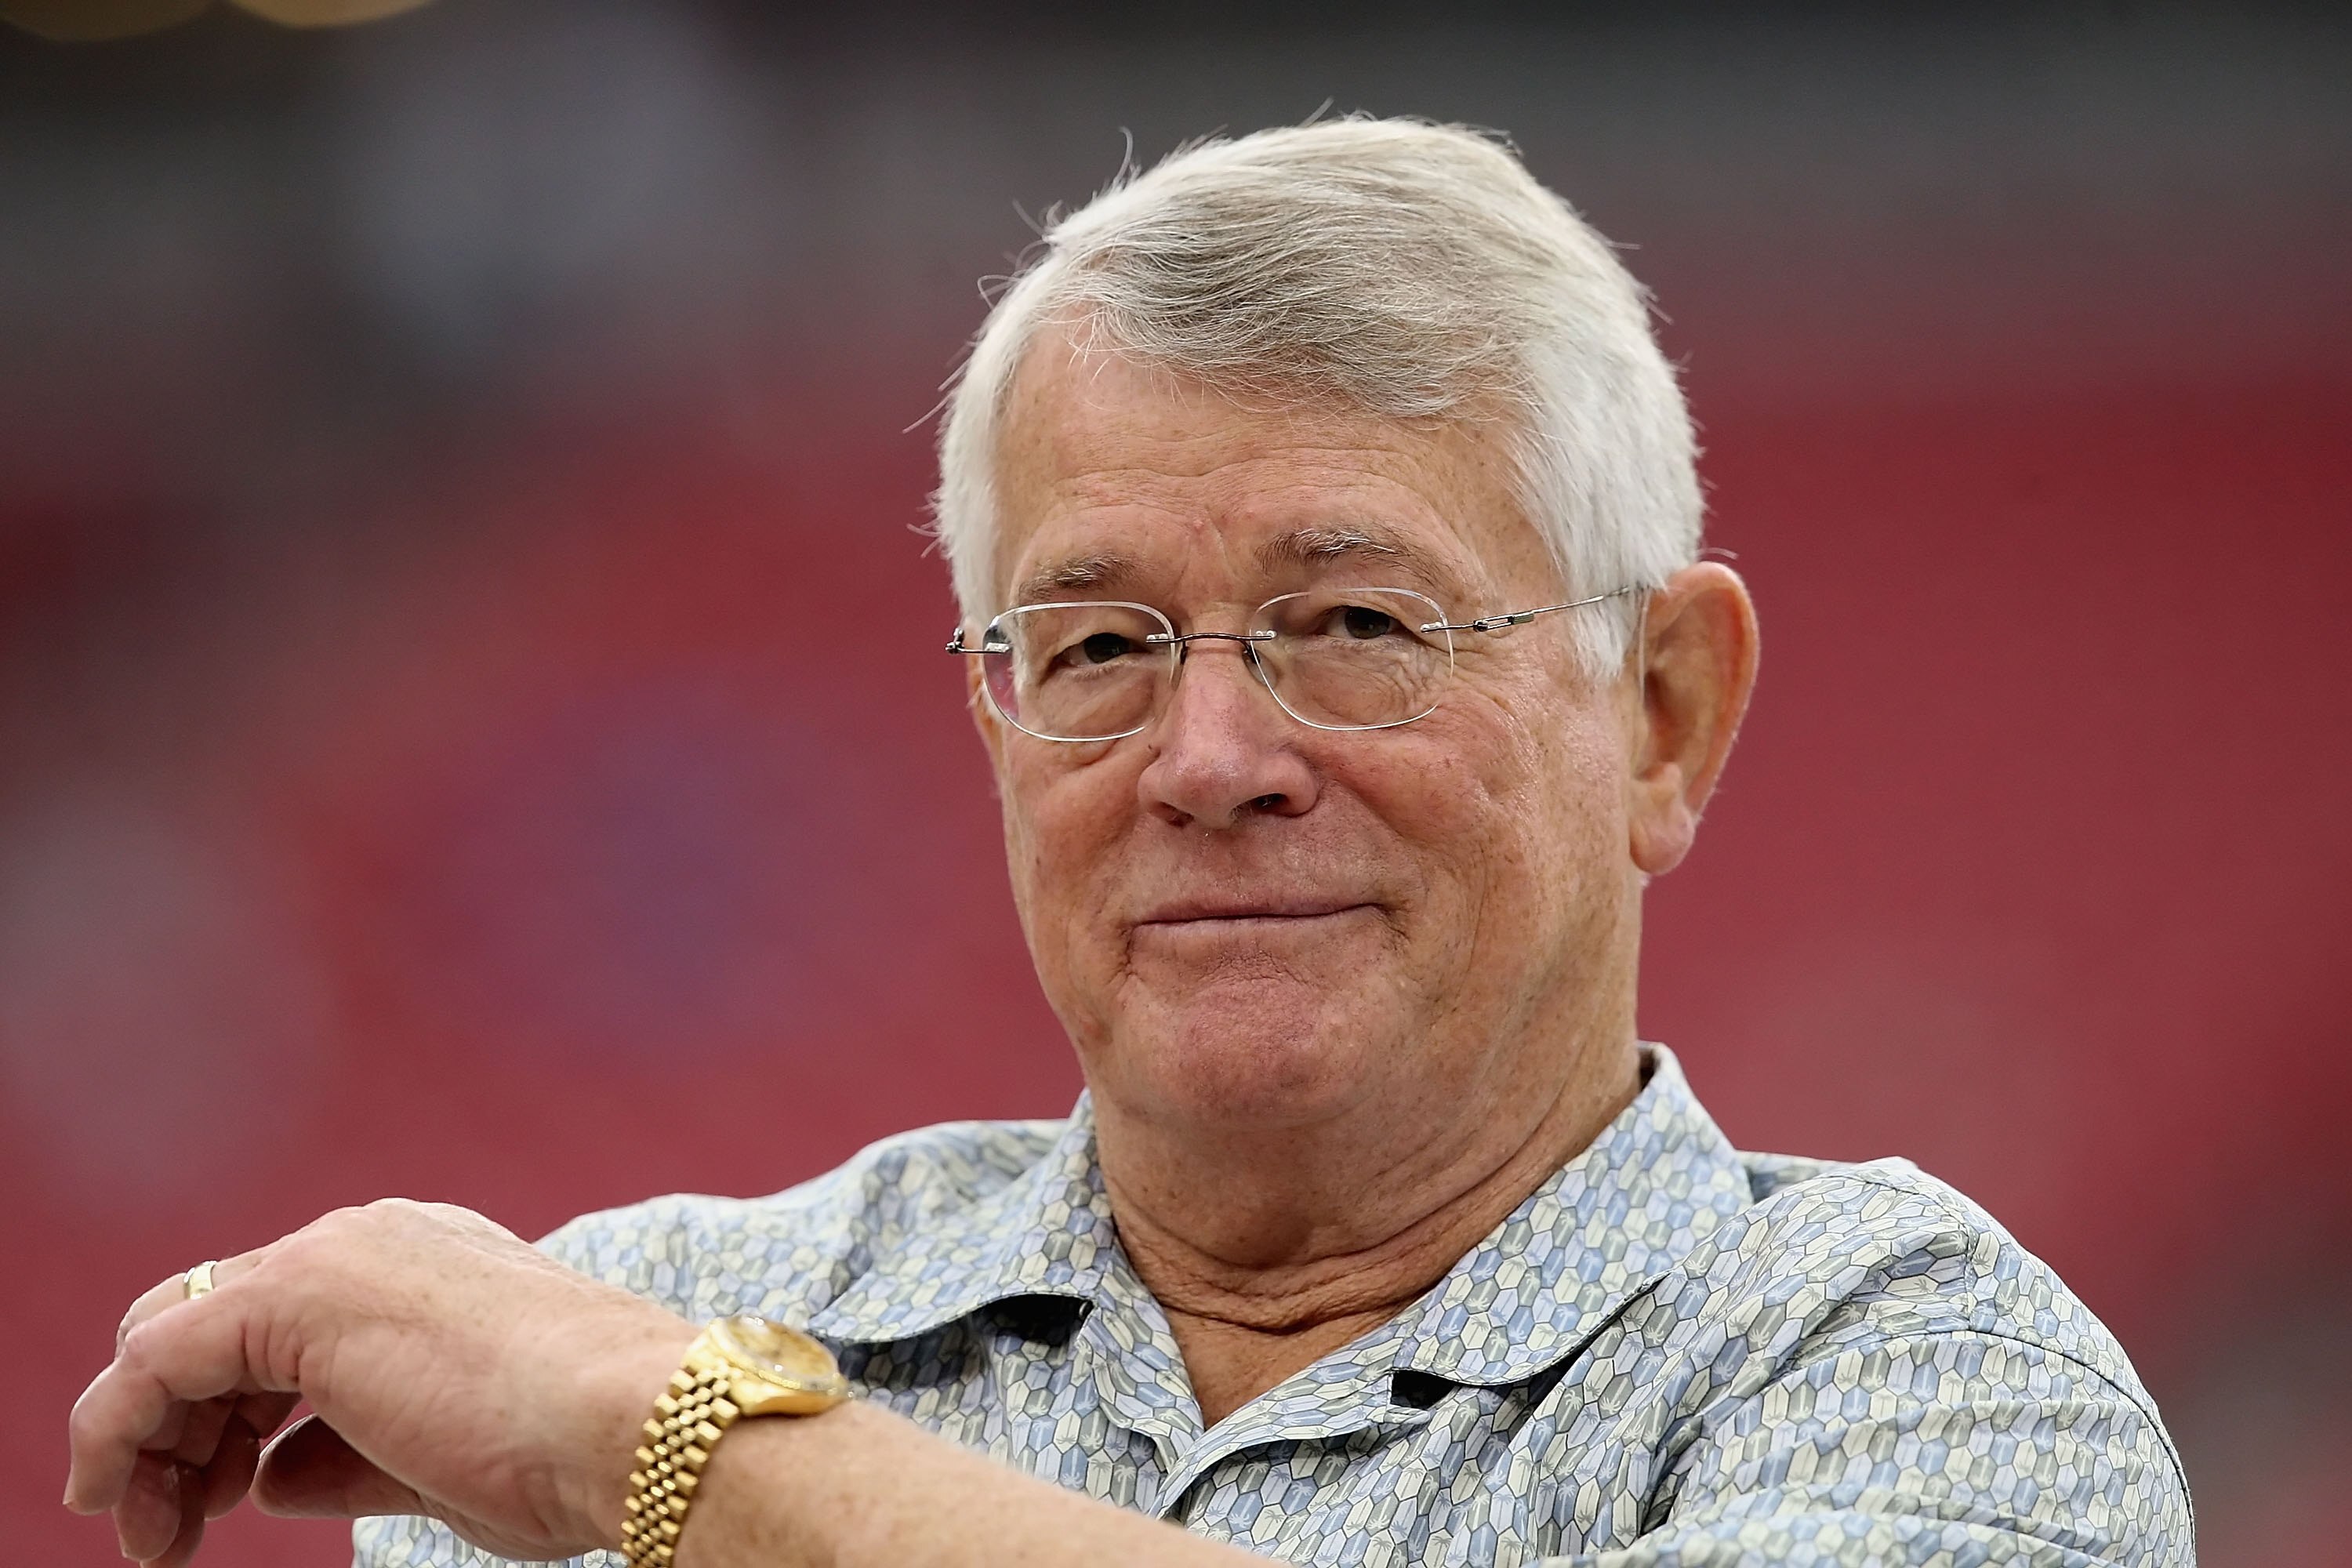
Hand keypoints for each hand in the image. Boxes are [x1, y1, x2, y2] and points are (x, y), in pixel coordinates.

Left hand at [65, 1200, 695, 1565]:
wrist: (632, 1422)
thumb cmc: (568, 1453)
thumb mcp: (436, 1460)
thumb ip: (343, 1454)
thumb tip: (269, 1475)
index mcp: (420, 1264)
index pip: (272, 1324)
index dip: (224, 1420)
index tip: (216, 1503)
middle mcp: (369, 1241)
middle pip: (209, 1325)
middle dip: (174, 1434)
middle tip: (168, 1531)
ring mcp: (331, 1257)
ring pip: (171, 1339)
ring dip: (143, 1443)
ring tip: (154, 1534)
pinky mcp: (292, 1295)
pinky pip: (153, 1363)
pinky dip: (114, 1432)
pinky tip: (111, 1496)